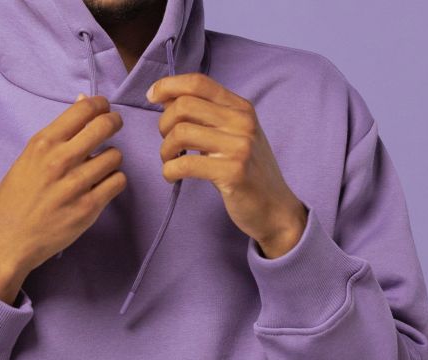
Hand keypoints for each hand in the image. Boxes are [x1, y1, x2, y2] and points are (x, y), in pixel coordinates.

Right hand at [0, 94, 126, 303]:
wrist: (9, 240)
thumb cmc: (15, 200)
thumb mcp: (28, 159)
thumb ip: (57, 134)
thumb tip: (83, 102)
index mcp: (43, 143)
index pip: (84, 109)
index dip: (100, 105)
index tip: (104, 109)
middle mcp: (60, 160)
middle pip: (104, 126)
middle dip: (114, 123)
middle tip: (114, 127)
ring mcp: (75, 185)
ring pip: (115, 156)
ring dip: (112, 159)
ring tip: (101, 167)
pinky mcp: (88, 208)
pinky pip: (117, 182)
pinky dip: (114, 181)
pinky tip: (104, 185)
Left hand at [147, 73, 307, 258]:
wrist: (275, 208)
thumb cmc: (248, 173)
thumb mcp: (233, 137)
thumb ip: (207, 117)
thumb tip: (168, 99)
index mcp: (241, 108)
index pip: (198, 82)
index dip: (168, 85)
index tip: (151, 96)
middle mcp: (241, 122)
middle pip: (183, 105)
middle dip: (163, 125)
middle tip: (168, 146)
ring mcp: (239, 146)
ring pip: (180, 133)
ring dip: (165, 151)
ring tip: (170, 163)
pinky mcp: (232, 172)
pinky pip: (185, 164)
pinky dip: (169, 171)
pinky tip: (172, 178)